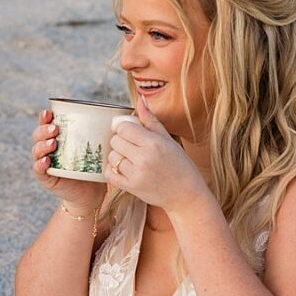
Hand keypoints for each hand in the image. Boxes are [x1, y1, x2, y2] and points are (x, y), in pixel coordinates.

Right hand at [31, 108, 106, 215]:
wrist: (91, 193)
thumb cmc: (94, 166)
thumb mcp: (96, 147)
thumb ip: (101, 132)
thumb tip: (121, 114)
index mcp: (58, 137)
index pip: (47, 123)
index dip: (45, 117)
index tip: (50, 112)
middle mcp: (48, 148)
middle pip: (38, 135)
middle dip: (44, 130)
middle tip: (55, 129)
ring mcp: (46, 162)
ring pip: (37, 150)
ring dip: (42, 145)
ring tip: (53, 143)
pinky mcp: (47, 177)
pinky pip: (38, 169)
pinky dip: (40, 164)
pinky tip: (46, 161)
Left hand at [105, 96, 211, 216]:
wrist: (186, 195)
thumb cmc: (179, 165)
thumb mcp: (168, 140)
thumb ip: (151, 120)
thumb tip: (140, 100)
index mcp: (154, 143)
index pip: (123, 128)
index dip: (125, 129)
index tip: (131, 133)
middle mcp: (144, 158)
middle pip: (115, 141)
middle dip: (120, 141)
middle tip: (131, 146)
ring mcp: (136, 174)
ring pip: (112, 156)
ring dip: (118, 156)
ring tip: (130, 159)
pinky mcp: (131, 188)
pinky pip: (109, 173)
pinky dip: (112, 170)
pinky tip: (123, 168)